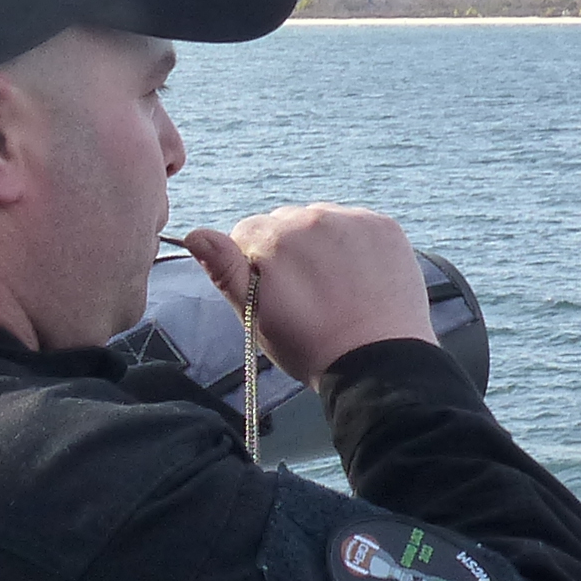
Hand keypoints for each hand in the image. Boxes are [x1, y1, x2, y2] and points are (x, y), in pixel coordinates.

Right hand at [180, 205, 432, 385]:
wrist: (378, 364)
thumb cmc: (310, 346)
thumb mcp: (255, 315)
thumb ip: (224, 270)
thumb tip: (196, 235)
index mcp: (273, 237)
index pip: (247, 231)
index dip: (255, 263)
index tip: (274, 291)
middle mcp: (312, 217)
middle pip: (285, 222)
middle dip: (288, 249)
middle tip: (305, 292)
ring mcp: (352, 219)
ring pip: (321, 220)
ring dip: (322, 243)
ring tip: (334, 286)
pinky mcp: (384, 226)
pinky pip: (357, 224)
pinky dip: (355, 244)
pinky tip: (359, 277)